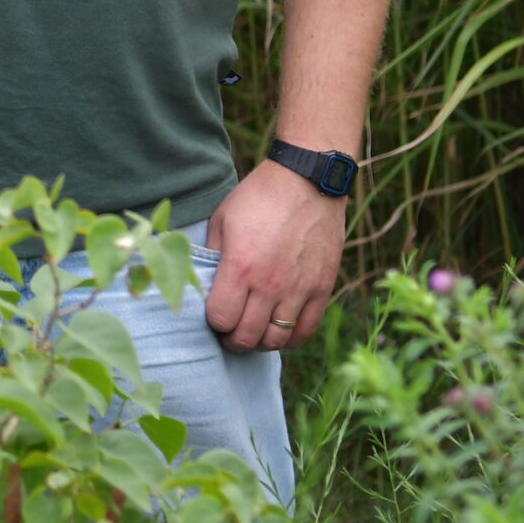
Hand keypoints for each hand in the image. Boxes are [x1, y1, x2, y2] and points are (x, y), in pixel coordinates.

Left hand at [202, 160, 346, 351]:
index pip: (221, 319)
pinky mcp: (322, 288)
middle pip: (247, 337)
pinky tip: (279, 330)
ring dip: (260, 341)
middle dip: (232, 339)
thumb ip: (211, 256)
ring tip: (253, 329)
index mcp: (240, 267)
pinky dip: (290, 338)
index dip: (213, 321)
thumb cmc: (259, 197)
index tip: (213, 313)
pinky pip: (305, 330)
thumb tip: (201, 283)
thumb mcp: (222, 219)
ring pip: (276, 340)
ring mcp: (299, 289)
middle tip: (229, 330)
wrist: (307, 181)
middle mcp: (270, 285)